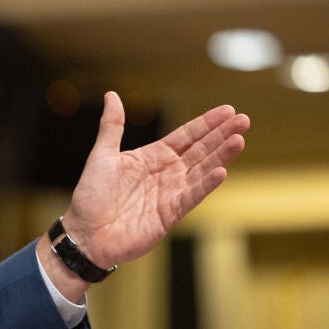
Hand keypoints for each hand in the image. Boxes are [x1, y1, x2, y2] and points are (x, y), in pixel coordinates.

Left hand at [60, 91, 248, 269]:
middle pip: (200, 150)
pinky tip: (221, 171)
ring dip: (221, 156)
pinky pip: (192, 196)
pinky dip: (206, 185)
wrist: (85, 234)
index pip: (186, 136)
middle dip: (222, 135)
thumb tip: (112, 94)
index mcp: (152, 157)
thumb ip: (112, 126)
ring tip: (239, 139)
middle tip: (244, 119)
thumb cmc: (90, 197)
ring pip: (202, 170)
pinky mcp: (170, 214)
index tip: (228, 110)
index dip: (206, 123)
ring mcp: (170, 193)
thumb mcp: (101, 155)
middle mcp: (166, 173)